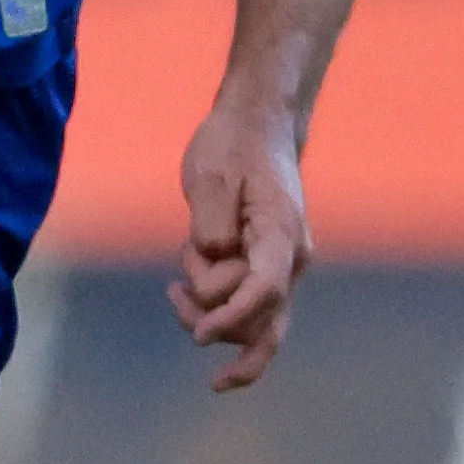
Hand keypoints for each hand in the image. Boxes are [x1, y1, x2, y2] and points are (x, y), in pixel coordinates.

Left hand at [171, 100, 311, 389]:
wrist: (256, 126)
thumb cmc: (233, 145)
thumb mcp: (212, 176)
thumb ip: (212, 222)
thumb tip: (215, 256)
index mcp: (281, 234)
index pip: (264, 290)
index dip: (232, 318)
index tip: (200, 337)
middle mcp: (288, 258)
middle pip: (267, 325)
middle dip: (224, 333)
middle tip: (186, 324)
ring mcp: (279, 266)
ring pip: (248, 321)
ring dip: (206, 312)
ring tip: (174, 285)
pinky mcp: (262, 268)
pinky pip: (239, 306)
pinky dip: (208, 306)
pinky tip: (177, 292)